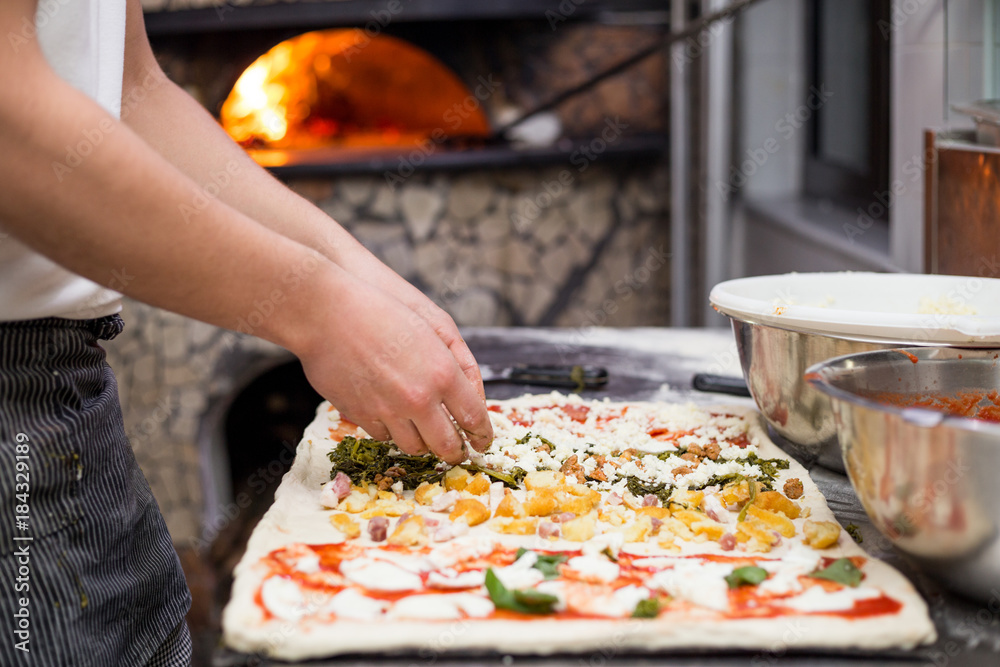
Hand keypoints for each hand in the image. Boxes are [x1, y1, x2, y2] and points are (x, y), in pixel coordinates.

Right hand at [294, 275, 492, 463]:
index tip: (483, 441)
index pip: (474, 418)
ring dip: (424, 444)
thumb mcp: (436, 324)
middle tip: (458, 452)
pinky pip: (384, 436)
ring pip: (414, 446)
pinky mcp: (360, 414)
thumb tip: (475, 395)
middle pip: (446, 444)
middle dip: (456, 452)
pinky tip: (396, 421)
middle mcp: (418, 398)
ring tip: (427, 437)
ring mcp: (387, 409)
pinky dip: (393, 432)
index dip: (482, 435)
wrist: (326, 311)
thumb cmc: (383, 309)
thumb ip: (462, 361)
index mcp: (443, 374)